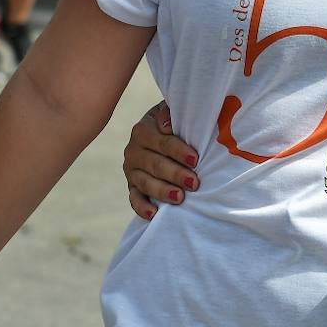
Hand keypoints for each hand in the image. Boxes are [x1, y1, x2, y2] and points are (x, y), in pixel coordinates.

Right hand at [123, 102, 198, 219]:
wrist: (159, 133)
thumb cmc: (174, 122)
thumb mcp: (173, 112)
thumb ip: (169, 113)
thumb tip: (167, 125)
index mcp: (143, 130)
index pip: (164, 142)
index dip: (180, 151)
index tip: (196, 159)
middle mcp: (133, 150)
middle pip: (156, 164)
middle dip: (176, 174)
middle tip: (194, 183)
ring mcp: (131, 170)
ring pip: (145, 182)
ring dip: (162, 191)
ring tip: (180, 198)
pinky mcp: (131, 186)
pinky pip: (134, 198)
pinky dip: (142, 207)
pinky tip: (154, 214)